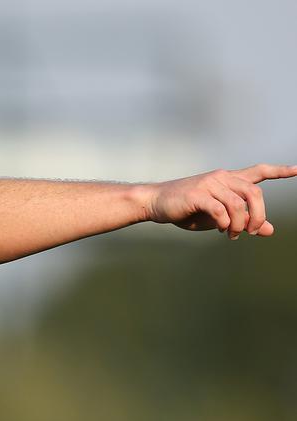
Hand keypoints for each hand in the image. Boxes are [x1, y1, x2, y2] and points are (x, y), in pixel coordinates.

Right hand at [146, 164, 296, 239]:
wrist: (156, 202)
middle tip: (253, 231)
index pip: (258, 172)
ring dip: (239, 224)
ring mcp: (210, 184)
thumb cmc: (187, 209)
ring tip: (231, 234)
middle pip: (254, 193)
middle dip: (259, 216)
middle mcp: (222, 178)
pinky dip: (225, 223)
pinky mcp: (198, 194)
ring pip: (238, 204)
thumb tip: (269, 230)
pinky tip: (221, 228)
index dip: (280, 171)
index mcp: (228, 180)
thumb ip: (243, 220)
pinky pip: (220, 210)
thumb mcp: (219, 216)